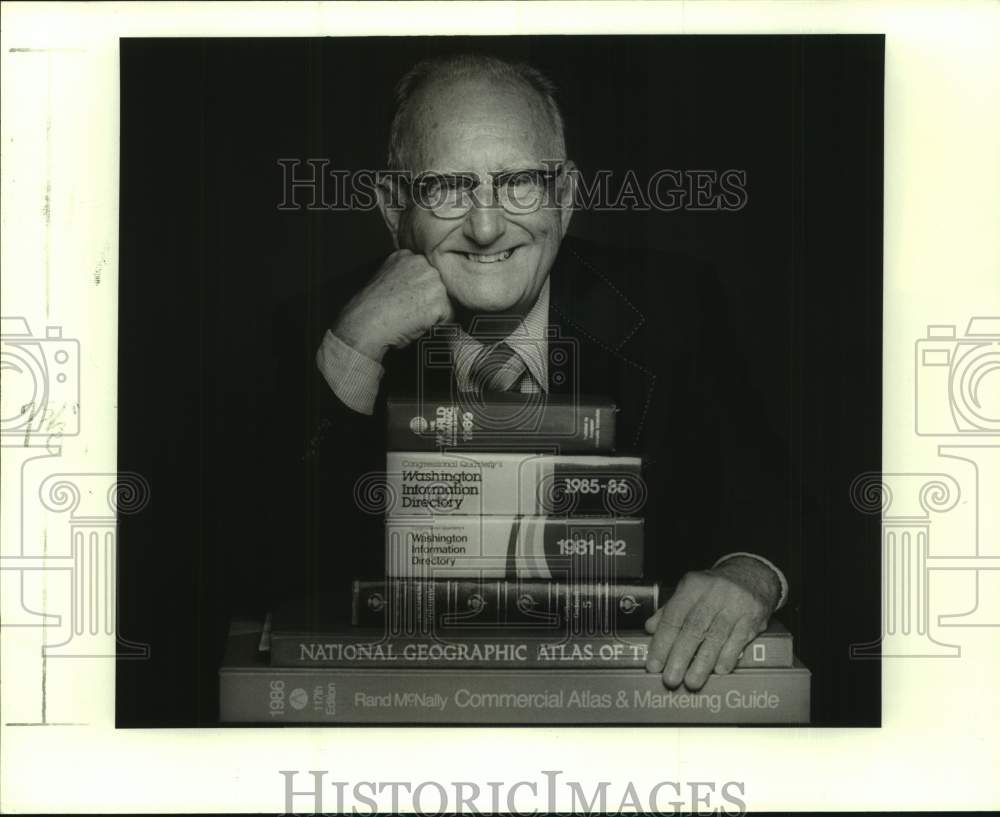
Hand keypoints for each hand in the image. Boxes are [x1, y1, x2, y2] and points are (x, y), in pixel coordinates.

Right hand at [333, 250, 453, 360]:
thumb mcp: (384, 277)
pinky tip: (418, 324)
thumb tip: (417, 285)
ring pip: (446, 299)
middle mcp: (423, 264)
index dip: (422, 288)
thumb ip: (404, 274)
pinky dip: (438, 325)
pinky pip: (448, 317)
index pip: (429, 271)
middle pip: (440, 283)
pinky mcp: (439, 302)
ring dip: (435, 311)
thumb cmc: (370, 308)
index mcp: (407, 256)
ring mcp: (433, 282)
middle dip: (431, 298)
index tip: (411, 297)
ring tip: (413, 317)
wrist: (364, 324)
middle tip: (411, 310)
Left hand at [644, 556, 780, 690]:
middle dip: (680, 656)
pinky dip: (728, 657)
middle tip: (671, 679)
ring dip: (703, 663)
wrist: (752, 575)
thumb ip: (670, 610)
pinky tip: (719, 671)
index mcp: (693, 586)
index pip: (673, 616)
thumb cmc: (714, 588)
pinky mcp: (753, 617)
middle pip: (694, 628)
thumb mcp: (690, 590)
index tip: (654, 664)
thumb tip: (650, 629)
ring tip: (692, 682)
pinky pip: (739, 640)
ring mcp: (735, 605)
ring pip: (716, 637)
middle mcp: (714, 593)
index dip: (662, 642)